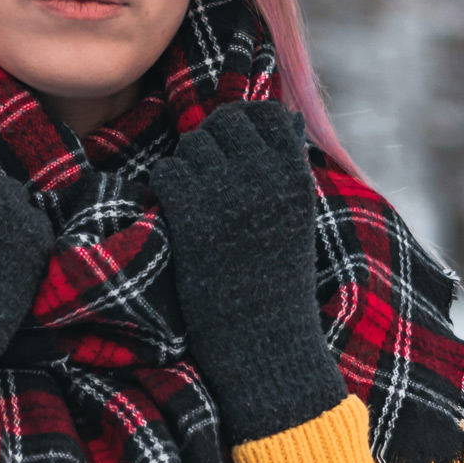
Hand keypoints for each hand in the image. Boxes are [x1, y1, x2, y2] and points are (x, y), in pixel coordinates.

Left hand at [148, 100, 345, 442]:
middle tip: (206, 179)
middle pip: (224, 124)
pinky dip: (165, 187)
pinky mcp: (193, 217)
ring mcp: (228, 196)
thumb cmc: (278, 287)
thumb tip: (281, 116)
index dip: (242, 126)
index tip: (232, 151)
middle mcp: (266, 179)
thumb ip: (287, 168)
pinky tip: (175, 213)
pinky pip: (168, 172)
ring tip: (193, 201)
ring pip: (193, 146)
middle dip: (210, 144)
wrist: (264, 346)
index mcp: (297, 180)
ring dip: (187, 167)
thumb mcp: (297, 219)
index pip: (265, 116)